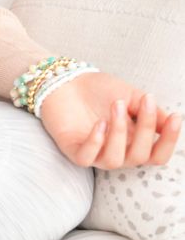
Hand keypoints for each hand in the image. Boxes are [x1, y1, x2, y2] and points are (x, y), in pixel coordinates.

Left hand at [39, 70, 181, 169]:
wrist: (66, 79)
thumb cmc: (99, 90)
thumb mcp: (132, 96)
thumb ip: (151, 111)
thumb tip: (168, 122)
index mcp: (133, 142)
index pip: (157, 155)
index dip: (168, 141)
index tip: (175, 117)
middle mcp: (115, 151)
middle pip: (139, 157)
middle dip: (145, 129)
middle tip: (143, 101)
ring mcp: (94, 153)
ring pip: (114, 160)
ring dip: (119, 132)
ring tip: (117, 105)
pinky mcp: (72, 150)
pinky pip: (86, 158)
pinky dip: (95, 142)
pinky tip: (99, 123)